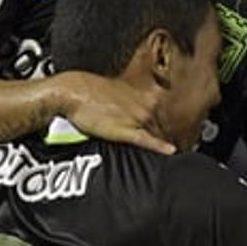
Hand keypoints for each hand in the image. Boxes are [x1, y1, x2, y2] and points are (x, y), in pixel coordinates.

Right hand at [53, 71, 175, 155]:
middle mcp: (144, 105)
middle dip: (167, 136)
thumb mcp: (116, 92)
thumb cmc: (89, 91)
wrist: (72, 90)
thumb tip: (134, 113)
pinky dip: (160, 146)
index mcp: (144, 95)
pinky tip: (170, 151)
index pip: (163, 114)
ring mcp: (136, 118)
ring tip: (167, 155)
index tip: (172, 133)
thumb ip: (131, 102)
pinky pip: (147, 140)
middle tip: (175, 146)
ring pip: (158, 133)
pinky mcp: (125, 130)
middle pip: (163, 126)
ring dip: (162, 141)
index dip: (166, 126)